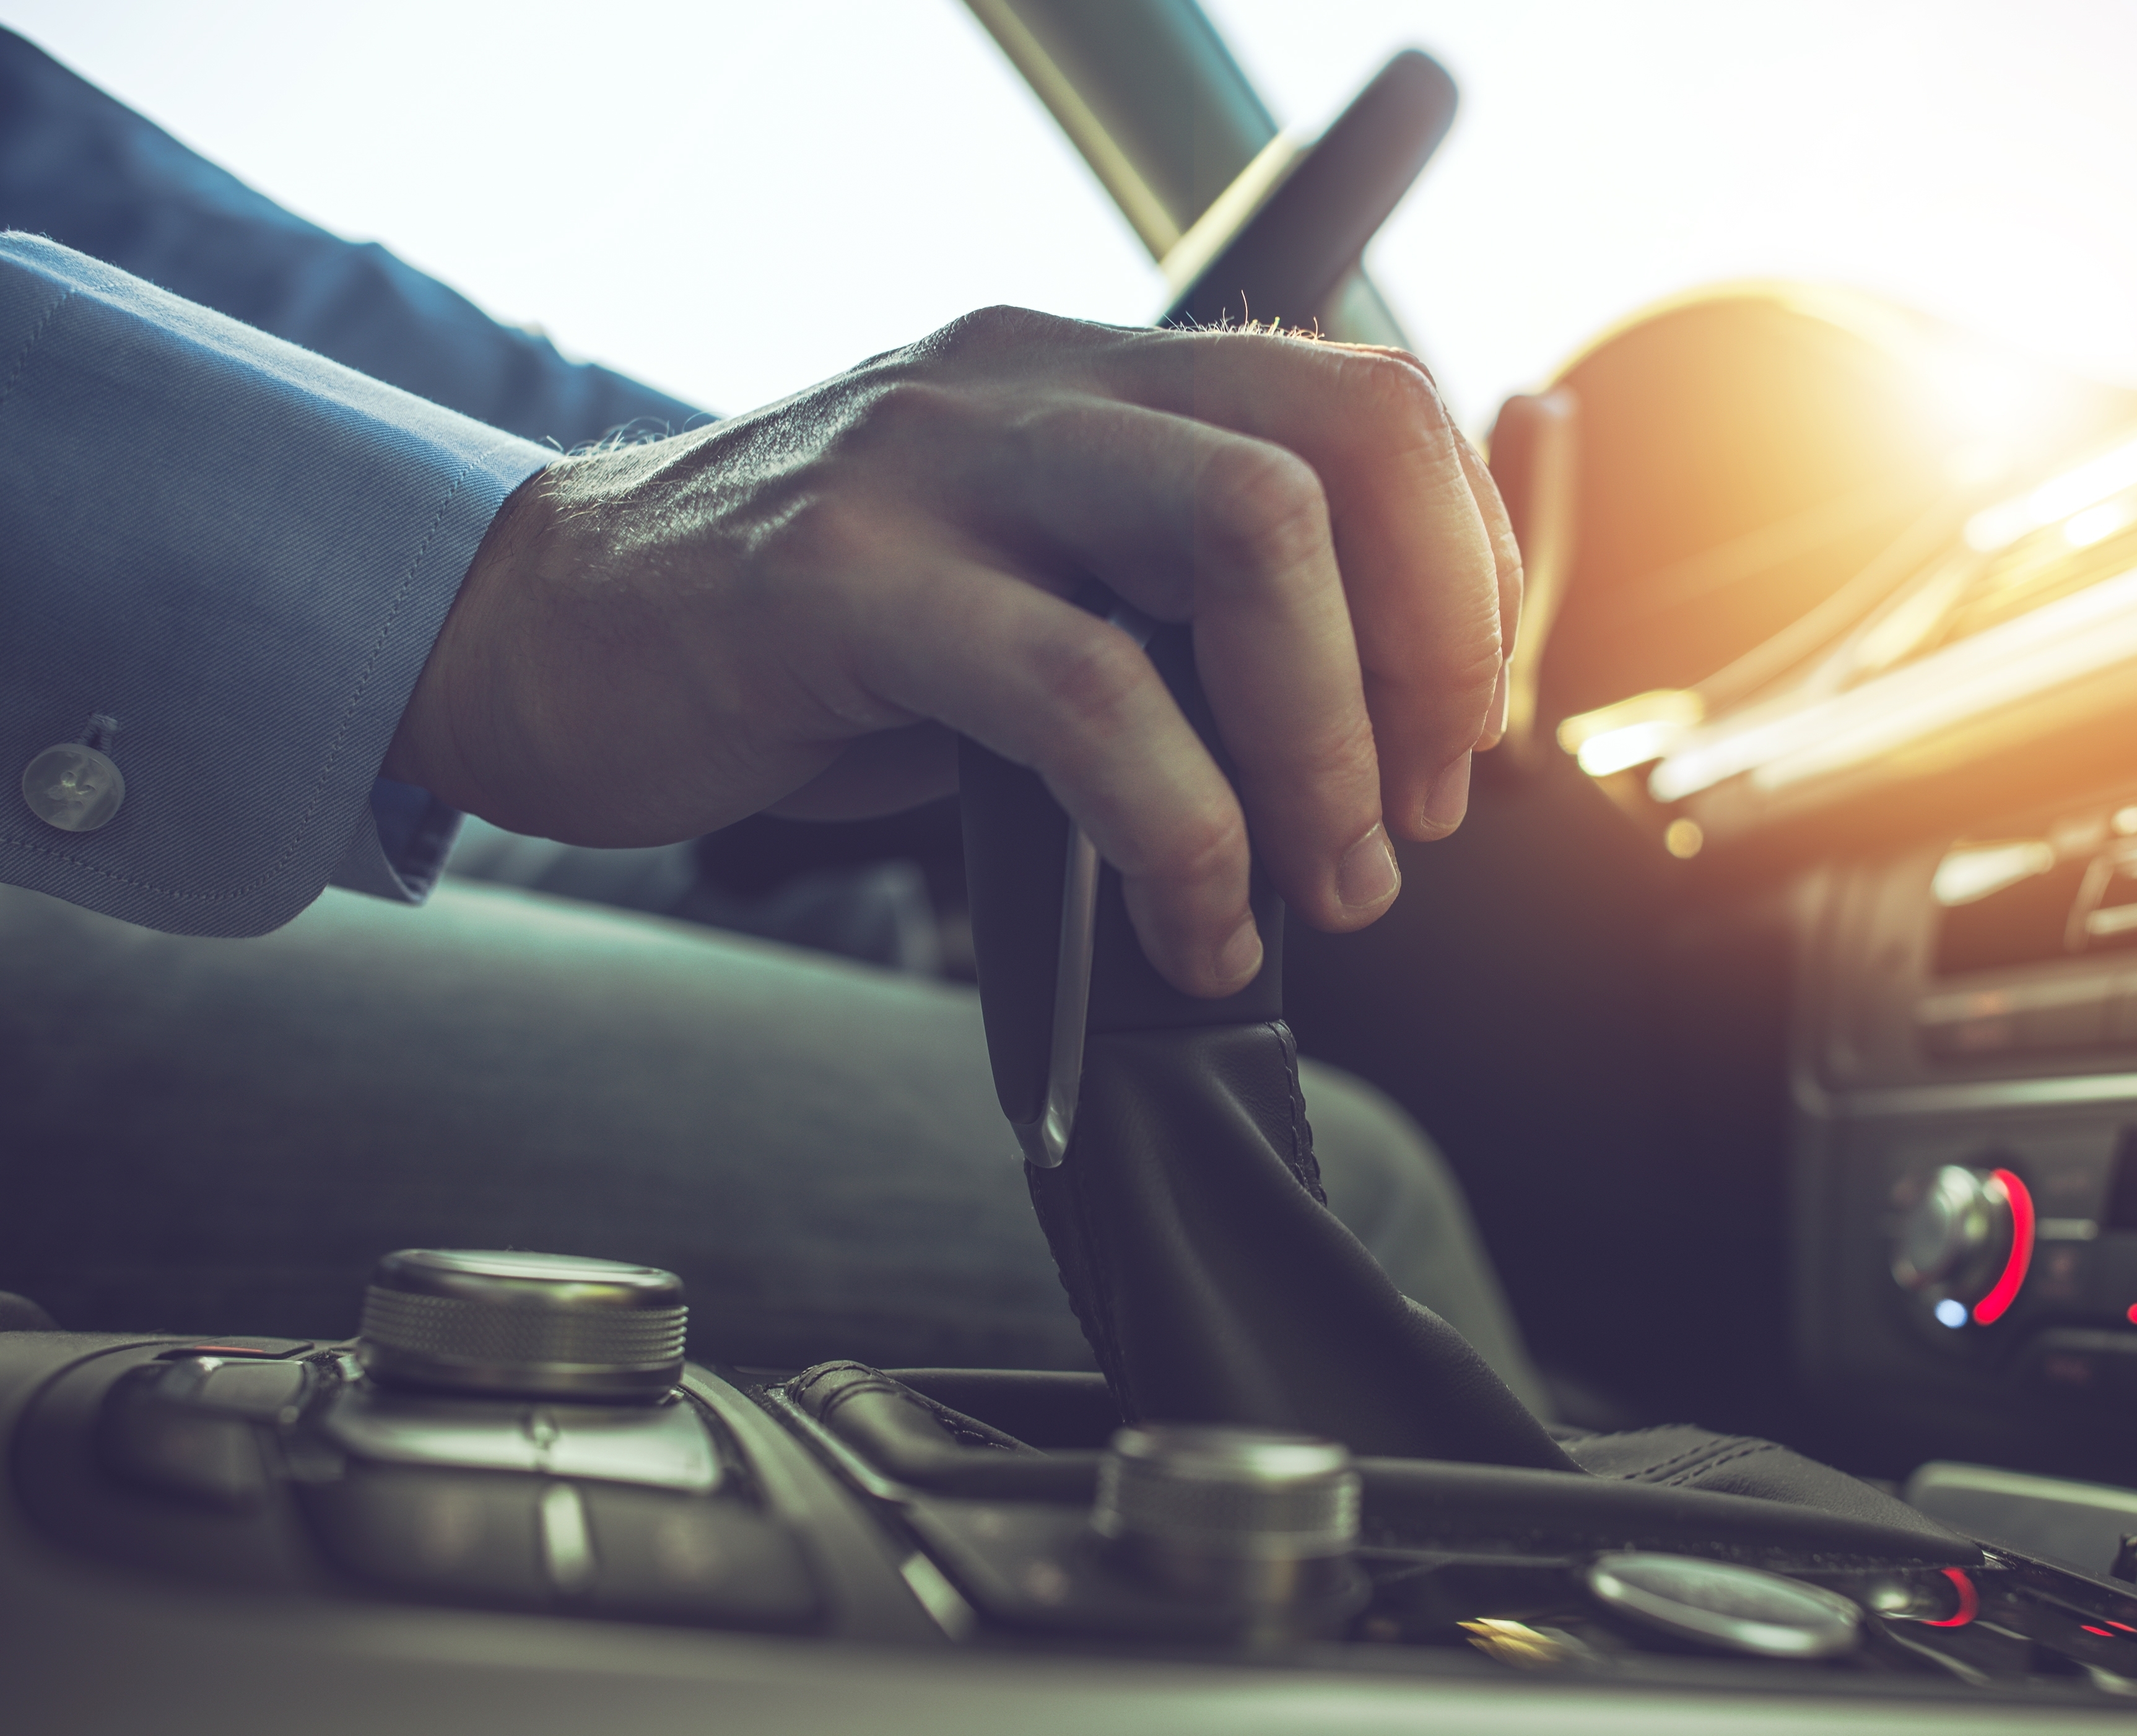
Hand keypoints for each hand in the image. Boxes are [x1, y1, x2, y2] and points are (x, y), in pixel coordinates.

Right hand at [384, 307, 1519, 995]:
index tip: (1453, 733)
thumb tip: (1350, 742)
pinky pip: (1080, 697)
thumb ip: (1168, 626)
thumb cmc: (805, 643)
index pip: (1367, 406)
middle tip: (1409, 814)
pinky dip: (1181, 834)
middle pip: (1341, 448)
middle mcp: (1034, 382)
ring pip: (1242, 542)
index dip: (1461, 579)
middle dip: (1427, 655)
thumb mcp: (1023, 596)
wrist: (544, 631)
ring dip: (1322, 747)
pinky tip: (1187, 921)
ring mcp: (936, 463)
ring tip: (1325, 883)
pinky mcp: (840, 580)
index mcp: (1098, 378)